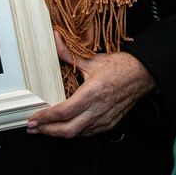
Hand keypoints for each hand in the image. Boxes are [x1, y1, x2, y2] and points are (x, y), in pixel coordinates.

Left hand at [26, 32, 154, 137]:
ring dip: (58, 133)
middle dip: (47, 131)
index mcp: (93, 93)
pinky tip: (64, 127)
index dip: (46, 117)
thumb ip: (69, 53)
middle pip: (68, 130)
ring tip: (44, 128)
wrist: (143, 75)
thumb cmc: (121, 67)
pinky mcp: (110, 124)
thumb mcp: (92, 59)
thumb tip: (55, 40)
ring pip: (77, 134)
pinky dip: (73, 132)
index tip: (33, 119)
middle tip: (32, 128)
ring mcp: (105, 119)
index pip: (64, 112)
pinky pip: (87, 133)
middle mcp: (98, 110)